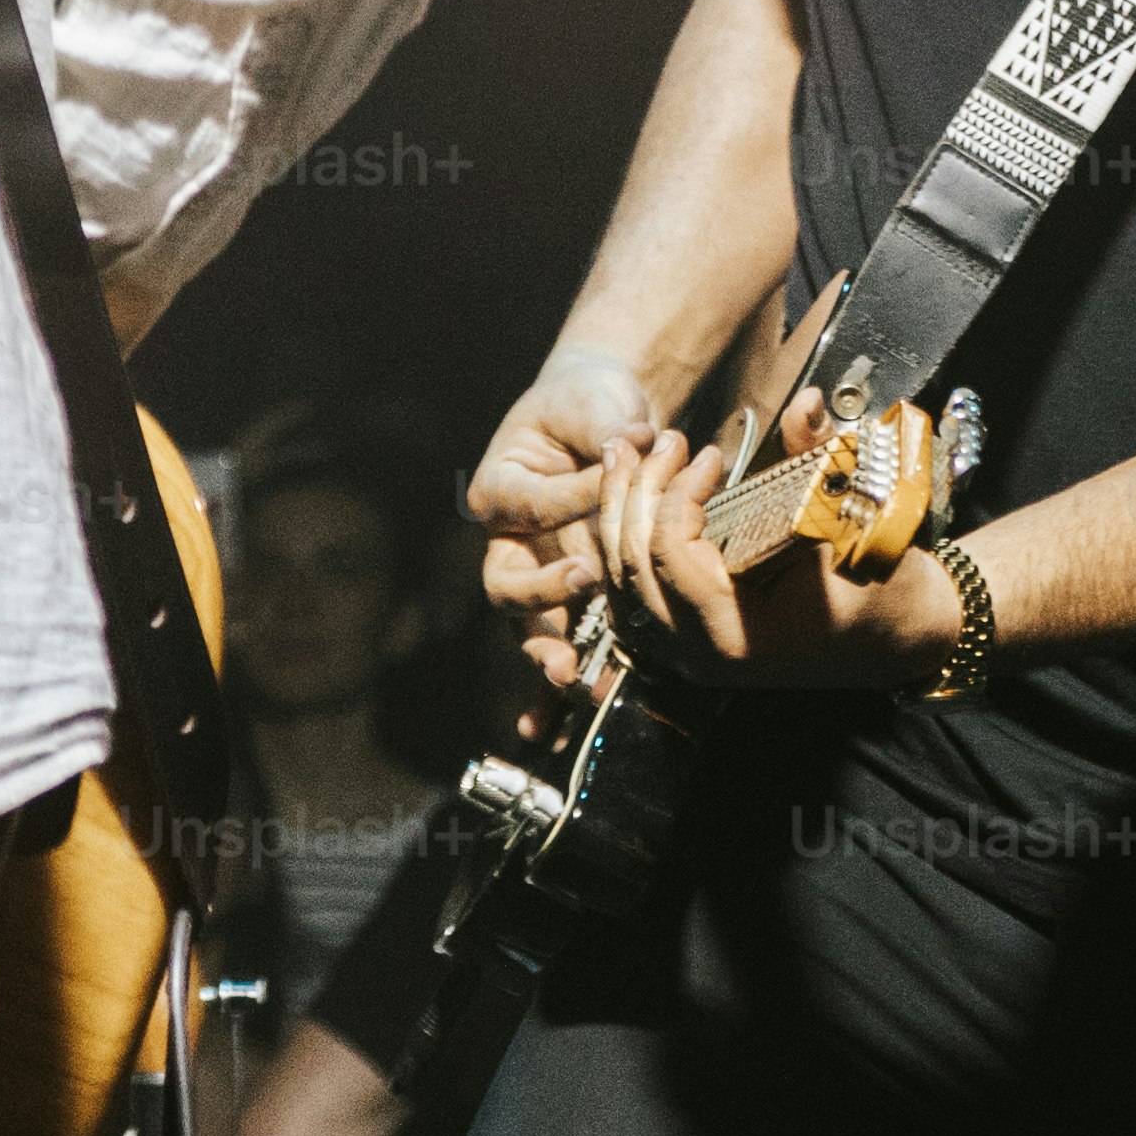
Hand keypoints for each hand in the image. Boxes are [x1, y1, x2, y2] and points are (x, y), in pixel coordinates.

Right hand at [471, 348, 661, 692]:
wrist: (600, 423)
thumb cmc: (589, 406)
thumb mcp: (597, 404)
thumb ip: (608, 424)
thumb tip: (634, 442)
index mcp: (501, 487)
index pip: (533, 504)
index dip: (573, 498)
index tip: (616, 483)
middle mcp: (508, 540)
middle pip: (508, 583)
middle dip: (543, 600)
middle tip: (581, 592)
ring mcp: (535, 576)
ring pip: (526, 627)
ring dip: (546, 657)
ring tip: (570, 680)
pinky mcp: (566, 600)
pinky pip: (555, 647)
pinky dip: (547, 694)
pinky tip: (547, 732)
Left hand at [599, 390, 966, 690]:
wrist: (899, 635)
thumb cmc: (881, 586)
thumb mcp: (856, 522)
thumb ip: (819, 459)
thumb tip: (806, 402)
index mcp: (738, 635)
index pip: (671, 556)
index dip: (678, 494)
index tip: (712, 454)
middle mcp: (702, 656)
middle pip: (632, 568)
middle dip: (633, 493)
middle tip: (655, 440)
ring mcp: (690, 657)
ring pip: (621, 585)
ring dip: (617, 516)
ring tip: (625, 458)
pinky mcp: (688, 646)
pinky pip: (633, 599)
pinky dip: (624, 549)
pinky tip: (626, 505)